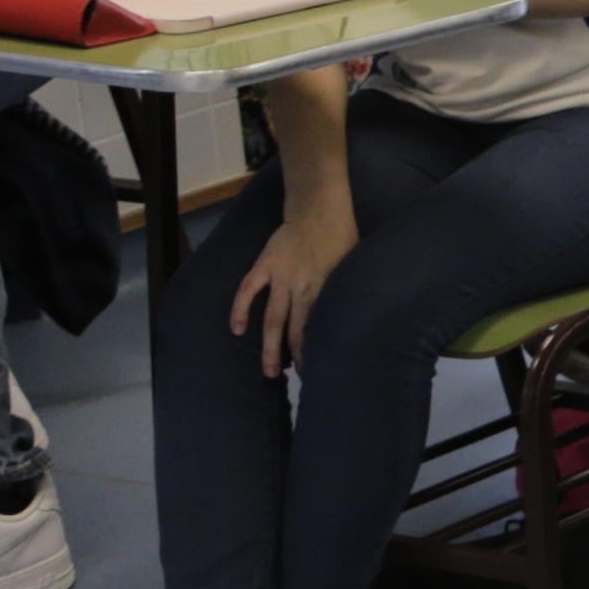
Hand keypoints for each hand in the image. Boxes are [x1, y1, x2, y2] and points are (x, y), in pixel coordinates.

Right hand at [230, 187, 360, 376]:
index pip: (321, 327)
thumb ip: (344, 292)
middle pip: (296, 330)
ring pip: (273, 318)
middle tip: (298, 379)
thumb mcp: (352, 268)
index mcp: (327, 289)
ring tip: (267, 372)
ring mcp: (281, 276)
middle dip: (296, 357)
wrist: (320, 209)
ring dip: (270, 346)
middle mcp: (303, 287)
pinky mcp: (265, 264)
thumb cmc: (342, 239)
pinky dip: (240, 309)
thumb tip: (348, 318)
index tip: (322, 368)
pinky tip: (236, 330)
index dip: (319, 350)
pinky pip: (249, 289)